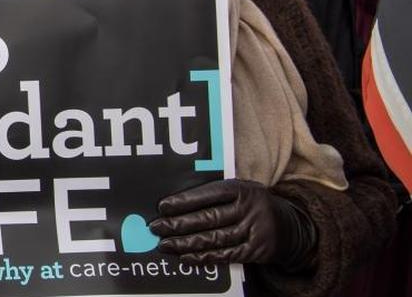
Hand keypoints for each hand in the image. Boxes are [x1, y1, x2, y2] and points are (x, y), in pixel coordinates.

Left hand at [149, 179, 316, 269]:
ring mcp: (254, 230)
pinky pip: (226, 255)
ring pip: (214, 239)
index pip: (208, 194)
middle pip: (208, 218)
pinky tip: (186, 257)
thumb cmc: (252, 204)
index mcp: (241, 189)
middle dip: (178, 225)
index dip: (184, 201)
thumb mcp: (240, 190)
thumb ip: (214, 194)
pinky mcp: (257, 250)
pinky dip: (204, 257)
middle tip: (156, 228)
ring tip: (166, 244)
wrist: (290, 225)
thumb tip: (176, 203)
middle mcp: (248, 208)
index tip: (163, 207)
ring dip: (186, 243)